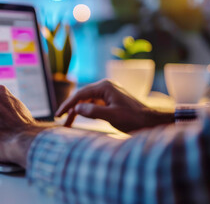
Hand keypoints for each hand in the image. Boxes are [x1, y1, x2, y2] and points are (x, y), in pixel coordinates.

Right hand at [56, 79, 173, 132]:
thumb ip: (92, 112)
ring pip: (87, 101)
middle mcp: (105, 86)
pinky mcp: (111, 99)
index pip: (80, 94)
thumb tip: (76, 109)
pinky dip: (86, 111)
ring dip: (77, 111)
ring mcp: (109, 93)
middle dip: (70, 108)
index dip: (67, 105)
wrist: (151, 121)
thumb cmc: (134, 119)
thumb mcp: (112, 116)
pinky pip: (94, 104)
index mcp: (105, 87)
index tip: (58, 115)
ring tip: (68, 123)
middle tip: (60, 119)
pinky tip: (80, 118)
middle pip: (82, 96)